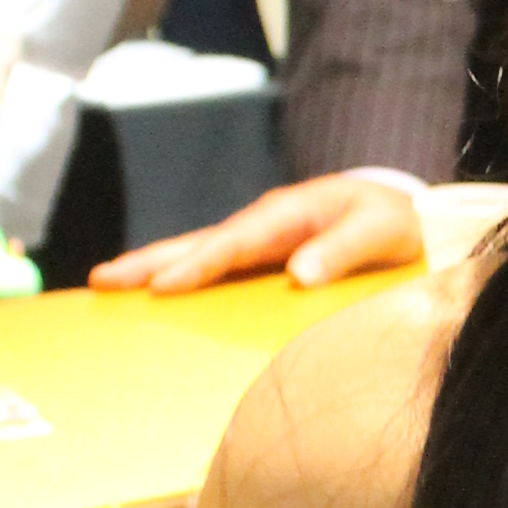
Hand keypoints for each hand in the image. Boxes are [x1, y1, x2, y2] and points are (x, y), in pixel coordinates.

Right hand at [89, 171, 443, 293]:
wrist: (404, 213)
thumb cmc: (391, 221)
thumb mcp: (380, 231)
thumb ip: (343, 251)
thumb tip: (300, 276)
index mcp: (288, 213)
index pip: (234, 242)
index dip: (199, 264)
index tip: (164, 285)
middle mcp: (264, 223)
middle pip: (200, 243)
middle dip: (151, 261)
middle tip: (103, 280)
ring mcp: (259, 239)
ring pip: (198, 252)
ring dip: (154, 267)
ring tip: (108, 284)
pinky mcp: (261, 256)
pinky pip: (215, 267)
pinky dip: (181, 276)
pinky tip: (154, 294)